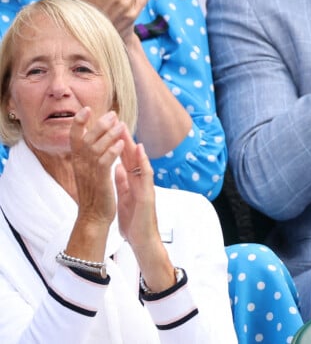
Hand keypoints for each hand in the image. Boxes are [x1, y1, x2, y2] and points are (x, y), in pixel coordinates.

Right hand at [69, 108, 125, 226]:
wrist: (93, 217)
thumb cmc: (94, 193)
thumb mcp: (88, 171)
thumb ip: (90, 155)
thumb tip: (97, 138)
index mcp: (77, 161)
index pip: (74, 137)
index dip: (78, 122)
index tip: (86, 108)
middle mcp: (81, 164)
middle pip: (87, 138)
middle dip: (100, 123)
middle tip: (113, 114)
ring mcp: (89, 172)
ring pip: (97, 147)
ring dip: (110, 134)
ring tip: (121, 124)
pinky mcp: (100, 179)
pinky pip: (105, 161)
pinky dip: (112, 150)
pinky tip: (121, 143)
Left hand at [115, 134, 158, 249]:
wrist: (143, 241)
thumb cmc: (134, 221)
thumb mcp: (124, 198)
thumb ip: (122, 182)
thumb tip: (117, 168)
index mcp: (132, 182)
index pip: (124, 159)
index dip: (118, 144)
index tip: (111, 129)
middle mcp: (140, 180)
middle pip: (131, 156)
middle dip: (124, 139)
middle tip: (118, 121)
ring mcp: (145, 186)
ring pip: (139, 161)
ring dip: (133, 144)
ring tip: (126, 129)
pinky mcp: (147, 193)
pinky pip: (145, 174)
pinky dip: (143, 161)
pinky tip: (139, 149)